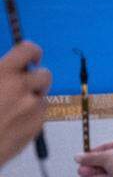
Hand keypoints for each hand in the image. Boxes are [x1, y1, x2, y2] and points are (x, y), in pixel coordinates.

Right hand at [0, 41, 50, 165]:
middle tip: (22, 87)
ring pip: (42, 96)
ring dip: (32, 99)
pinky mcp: (37, 126)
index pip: (29, 50)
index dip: (32, 52)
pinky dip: (31, 116)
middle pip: (45, 75)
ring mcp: (32, 108)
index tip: (31, 59)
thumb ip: (1, 72)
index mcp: (3, 73)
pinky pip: (40, 114)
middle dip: (35, 79)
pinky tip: (13, 123)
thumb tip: (9, 67)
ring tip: (10, 110)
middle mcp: (22, 87)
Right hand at [75, 137, 112, 176]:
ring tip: (81, 176)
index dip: (93, 152)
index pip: (107, 146)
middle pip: (107, 159)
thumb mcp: (105, 158)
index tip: (82, 158)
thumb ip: (91, 158)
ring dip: (94, 172)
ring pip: (109, 169)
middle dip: (92, 165)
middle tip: (79, 170)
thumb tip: (77, 157)